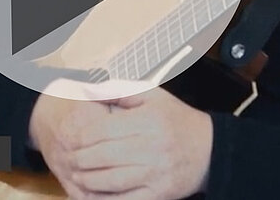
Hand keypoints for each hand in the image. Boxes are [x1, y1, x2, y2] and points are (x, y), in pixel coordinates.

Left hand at [29, 79, 212, 199]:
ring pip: (111, 180)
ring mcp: (156, 173)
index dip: (81, 136)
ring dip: (87, 180)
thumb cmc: (177, 120)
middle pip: (103, 156)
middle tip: (68, 159)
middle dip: (79, 159)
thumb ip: (120, 91)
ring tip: (76, 176)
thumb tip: (89, 90)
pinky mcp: (159, 194)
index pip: (103, 130)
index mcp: (149, 121)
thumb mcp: (153, 96)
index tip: (70, 138)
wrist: (211, 150)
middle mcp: (153, 147)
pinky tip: (93, 195)